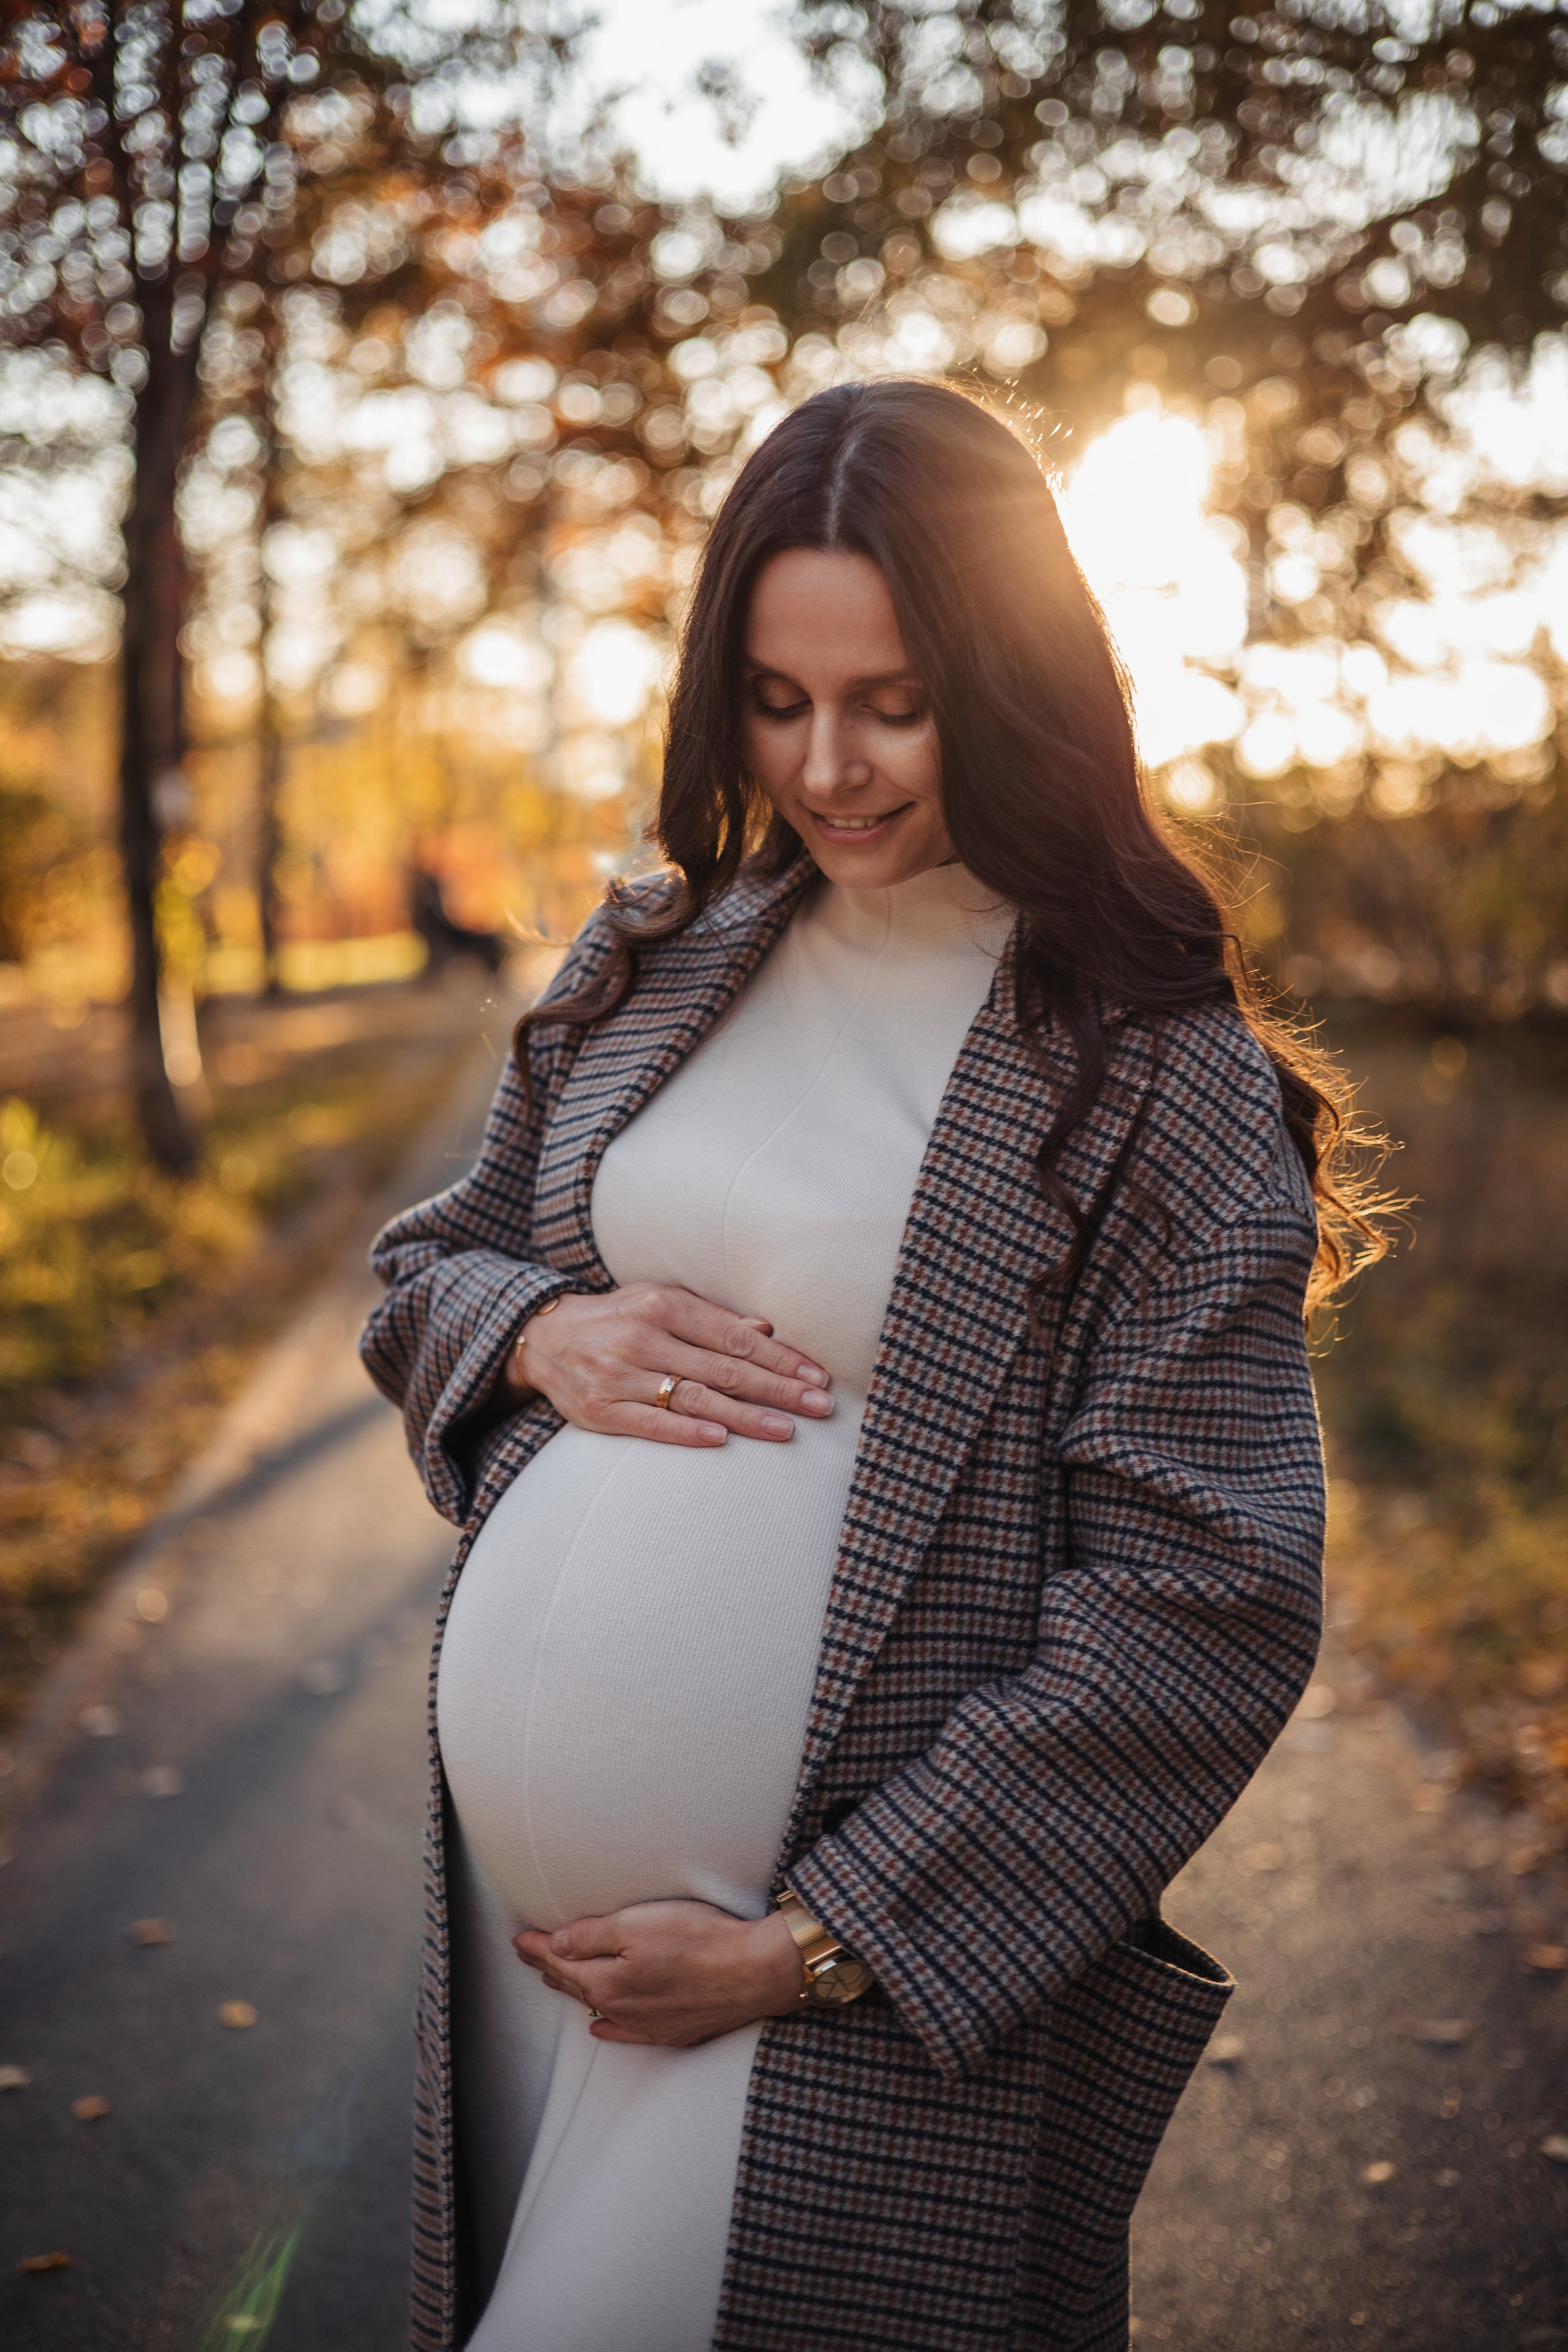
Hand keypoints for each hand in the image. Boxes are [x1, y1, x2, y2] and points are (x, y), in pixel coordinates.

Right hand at [499, 1282, 832, 1448]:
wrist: (542, 1339)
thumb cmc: (617, 1318)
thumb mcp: (660, 1302)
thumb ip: (711, 1318)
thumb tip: (767, 1331)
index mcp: (662, 1305)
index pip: (733, 1336)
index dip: (779, 1358)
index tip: (816, 1375)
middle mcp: (641, 1338)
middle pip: (722, 1369)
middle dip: (776, 1389)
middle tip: (819, 1406)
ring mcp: (618, 1375)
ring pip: (692, 1399)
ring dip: (744, 1417)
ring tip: (786, 1430)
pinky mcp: (599, 1411)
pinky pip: (650, 1424)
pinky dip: (686, 1433)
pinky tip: (721, 1441)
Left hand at [513, 1899, 804, 2045]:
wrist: (753, 1971)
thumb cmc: (699, 1940)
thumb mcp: (637, 1923)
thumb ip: (591, 1936)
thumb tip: (555, 1945)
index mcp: (606, 1982)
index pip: (561, 1961)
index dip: (537, 1948)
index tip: (519, 1939)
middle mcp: (620, 2010)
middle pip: (575, 1985)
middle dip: (550, 1968)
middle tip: (530, 1955)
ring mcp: (647, 2025)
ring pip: (597, 2008)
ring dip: (575, 1992)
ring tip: (555, 1980)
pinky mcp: (674, 2030)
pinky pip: (626, 2033)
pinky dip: (607, 2026)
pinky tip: (600, 2026)